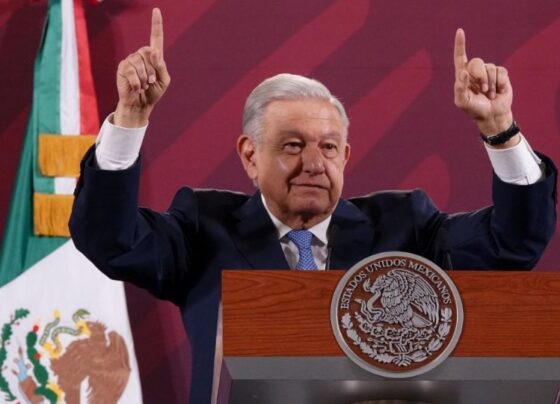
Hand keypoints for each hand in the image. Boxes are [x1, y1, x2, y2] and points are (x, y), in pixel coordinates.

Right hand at [114, 8, 170, 126]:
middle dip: (152, 71)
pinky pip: (131, 71)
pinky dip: (137, 83)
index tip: (156, 10)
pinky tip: (136, 88)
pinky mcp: (122, 67)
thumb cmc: (153, 93)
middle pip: (149, 53)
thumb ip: (161, 66)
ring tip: (143, 86)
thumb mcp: (163, 81)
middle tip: (150, 82)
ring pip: (140, 63)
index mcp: (154, 57)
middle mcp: (142, 55)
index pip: (156, 38)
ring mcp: (131, 60)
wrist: (140, 104)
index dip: (156, 24)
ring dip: (144, 79)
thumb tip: (154, 51)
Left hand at [453, 28, 513, 135]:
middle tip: (483, 91)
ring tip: (490, 95)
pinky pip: (501, 72)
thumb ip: (459, 89)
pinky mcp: (501, 75)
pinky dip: (500, 84)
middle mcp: (475, 71)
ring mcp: (488, 72)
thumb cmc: (474, 110)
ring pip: (490, 68)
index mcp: (463, 76)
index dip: (460, 44)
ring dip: (490, 84)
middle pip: (477, 62)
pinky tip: (498, 92)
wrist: (492, 116)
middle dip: (481, 77)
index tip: (460, 31)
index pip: (460, 57)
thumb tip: (463, 73)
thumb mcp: (463, 102)